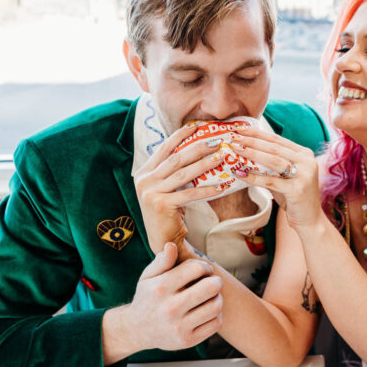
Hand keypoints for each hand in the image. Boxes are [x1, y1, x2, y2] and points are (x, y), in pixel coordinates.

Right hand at [103, 243, 223, 361]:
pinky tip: (207, 311)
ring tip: (211, 296)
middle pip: (211, 287)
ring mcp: (179, 326)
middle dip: (215, 281)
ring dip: (218, 298)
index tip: (203, 270)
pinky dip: (216, 315)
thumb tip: (172, 245)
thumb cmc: (147, 297)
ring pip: (216, 306)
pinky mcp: (187, 340)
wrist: (137, 330)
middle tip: (212, 282)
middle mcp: (170, 308)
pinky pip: (215, 323)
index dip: (204, 266)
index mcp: (161, 288)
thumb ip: (161, 261)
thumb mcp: (148, 277)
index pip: (196, 268)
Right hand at [134, 123, 231, 250]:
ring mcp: (151, 192)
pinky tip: (221, 186)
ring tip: (222, 157)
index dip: (181, 135)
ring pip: (184, 173)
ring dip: (205, 164)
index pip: (165, 147)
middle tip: (217, 141)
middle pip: (176, 158)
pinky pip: (189, 194)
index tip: (198, 126)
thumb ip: (172, 171)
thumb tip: (194, 149)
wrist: (162, 240)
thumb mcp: (165, 188)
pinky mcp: (161, 205)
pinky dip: (207, 189)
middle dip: (198, 147)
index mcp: (145, 172)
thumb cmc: (168, 212)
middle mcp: (145, 180)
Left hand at [229, 125, 323, 229]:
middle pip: (274, 147)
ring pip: (274, 160)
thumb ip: (270, 164)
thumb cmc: (293, 197)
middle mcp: (307, 161)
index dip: (257, 133)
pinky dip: (254, 178)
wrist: (309, 220)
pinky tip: (241, 174)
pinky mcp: (298, 189)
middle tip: (233, 137)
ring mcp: (304, 174)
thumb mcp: (283, 177)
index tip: (239, 128)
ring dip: (252, 153)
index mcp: (304, 154)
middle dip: (252, 141)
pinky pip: (271, 181)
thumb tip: (244, 151)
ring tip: (235, 149)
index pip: (277, 139)